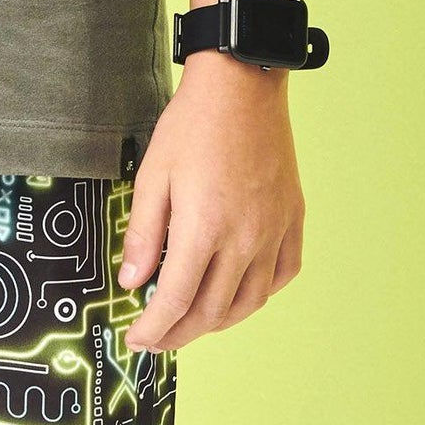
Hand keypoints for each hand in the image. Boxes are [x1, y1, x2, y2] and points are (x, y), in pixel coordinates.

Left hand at [117, 51, 304, 350]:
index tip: (138, 339)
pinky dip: (259, 294)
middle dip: (180, 332)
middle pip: (212, 310)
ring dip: (219, 321)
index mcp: (205, 228)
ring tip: (194, 321)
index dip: (154, 328)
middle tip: (158, 336)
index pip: (176, 300)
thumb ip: (144, 234)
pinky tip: (240, 291)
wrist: (242, 86)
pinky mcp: (292, 219)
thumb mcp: (153, 173)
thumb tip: (133, 282)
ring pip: (249, 302)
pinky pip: (281, 275)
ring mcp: (274, 231)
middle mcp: (245, 239)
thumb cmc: (193, 123)